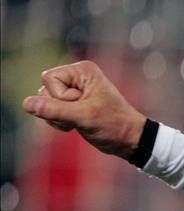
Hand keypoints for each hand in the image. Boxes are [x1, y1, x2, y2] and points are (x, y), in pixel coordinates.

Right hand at [22, 61, 146, 159]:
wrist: (129, 139)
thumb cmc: (114, 125)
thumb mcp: (84, 117)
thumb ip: (54, 110)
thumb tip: (27, 104)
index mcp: (83, 71)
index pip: (49, 79)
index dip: (60, 97)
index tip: (83, 105)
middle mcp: (77, 76)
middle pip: (44, 90)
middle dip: (58, 109)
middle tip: (82, 116)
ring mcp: (73, 90)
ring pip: (45, 102)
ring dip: (58, 117)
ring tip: (79, 122)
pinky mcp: (71, 103)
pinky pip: (50, 110)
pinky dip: (59, 121)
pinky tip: (75, 125)